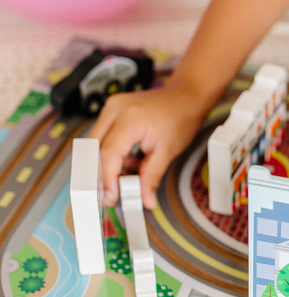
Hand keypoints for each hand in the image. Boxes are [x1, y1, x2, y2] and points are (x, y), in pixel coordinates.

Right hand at [88, 84, 206, 209]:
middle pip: (95, 149)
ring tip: (130, 175)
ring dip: (109, 165)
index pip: (109, 154)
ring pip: (96, 145)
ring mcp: (111, 108)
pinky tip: (132, 161)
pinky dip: (114, 155)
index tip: (112, 197)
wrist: (185, 96)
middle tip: (112, 194)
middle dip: (101, 175)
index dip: (107, 179)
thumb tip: (146, 200)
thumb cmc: (180, 118)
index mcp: (130, 119)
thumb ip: (152, 177)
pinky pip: (104, 137)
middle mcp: (115, 109)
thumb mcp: (168, 151)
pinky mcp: (112, 111)